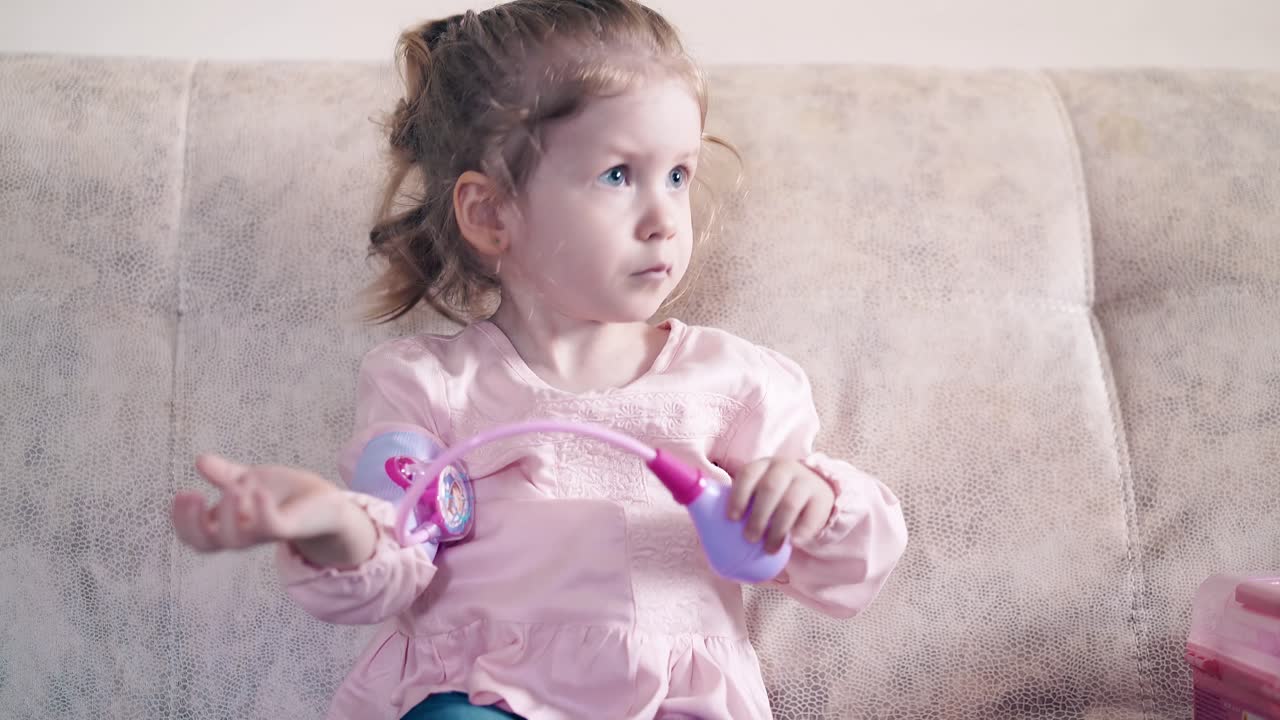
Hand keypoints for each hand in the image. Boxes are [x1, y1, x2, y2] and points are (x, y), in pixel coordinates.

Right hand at [171, 453, 349, 552]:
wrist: (326, 503)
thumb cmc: (285, 496)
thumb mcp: (250, 481)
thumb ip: (226, 474)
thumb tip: (200, 460)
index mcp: (230, 525)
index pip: (196, 536)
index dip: (182, 520)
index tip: (180, 494)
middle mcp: (244, 534)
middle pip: (208, 543)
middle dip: (194, 522)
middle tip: (192, 495)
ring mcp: (265, 532)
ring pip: (236, 540)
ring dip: (227, 514)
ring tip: (232, 487)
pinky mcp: (289, 527)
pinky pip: (270, 527)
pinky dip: (261, 512)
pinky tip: (257, 492)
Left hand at [728, 458, 834, 552]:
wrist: (814, 492)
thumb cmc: (775, 497)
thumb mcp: (758, 493)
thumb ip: (740, 506)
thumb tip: (709, 534)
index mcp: (762, 466)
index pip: (748, 474)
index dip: (738, 495)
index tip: (731, 518)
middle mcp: (784, 468)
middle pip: (770, 489)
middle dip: (758, 516)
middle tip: (750, 538)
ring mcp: (805, 481)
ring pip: (790, 503)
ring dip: (778, 529)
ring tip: (769, 549)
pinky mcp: (822, 498)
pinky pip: (812, 515)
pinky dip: (802, 530)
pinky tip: (793, 542)